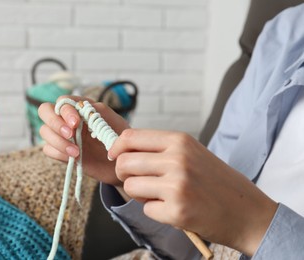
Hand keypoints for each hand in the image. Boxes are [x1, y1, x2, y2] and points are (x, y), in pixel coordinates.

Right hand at [38, 96, 128, 185]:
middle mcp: (67, 119)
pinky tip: (74, 157)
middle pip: (45, 111)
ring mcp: (63, 135)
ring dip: (58, 141)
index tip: (76, 123)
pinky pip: (48, 149)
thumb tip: (80, 107)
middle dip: (55, 123)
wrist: (121, 161)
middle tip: (70, 135)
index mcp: (79, 108)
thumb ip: (96, 111)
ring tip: (77, 152)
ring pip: (45, 131)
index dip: (66, 111)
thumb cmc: (118, 137)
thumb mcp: (112, 120)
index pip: (62, 102)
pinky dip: (58, 153)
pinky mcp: (61, 152)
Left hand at [108, 129, 277, 255]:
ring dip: (140, 194)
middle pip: (124, 163)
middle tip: (139, 180)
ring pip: (130, 186)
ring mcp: (177, 185)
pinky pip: (146, 210)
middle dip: (125, 174)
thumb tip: (122, 148)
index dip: (116, 148)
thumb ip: (160, 148)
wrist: (247, 211)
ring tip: (161, 195)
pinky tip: (175, 209)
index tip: (116, 156)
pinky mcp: (177, 211)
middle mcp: (177, 159)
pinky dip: (156, 211)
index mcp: (179, 140)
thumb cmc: (216, 181)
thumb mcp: (191, 152)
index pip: (130, 137)